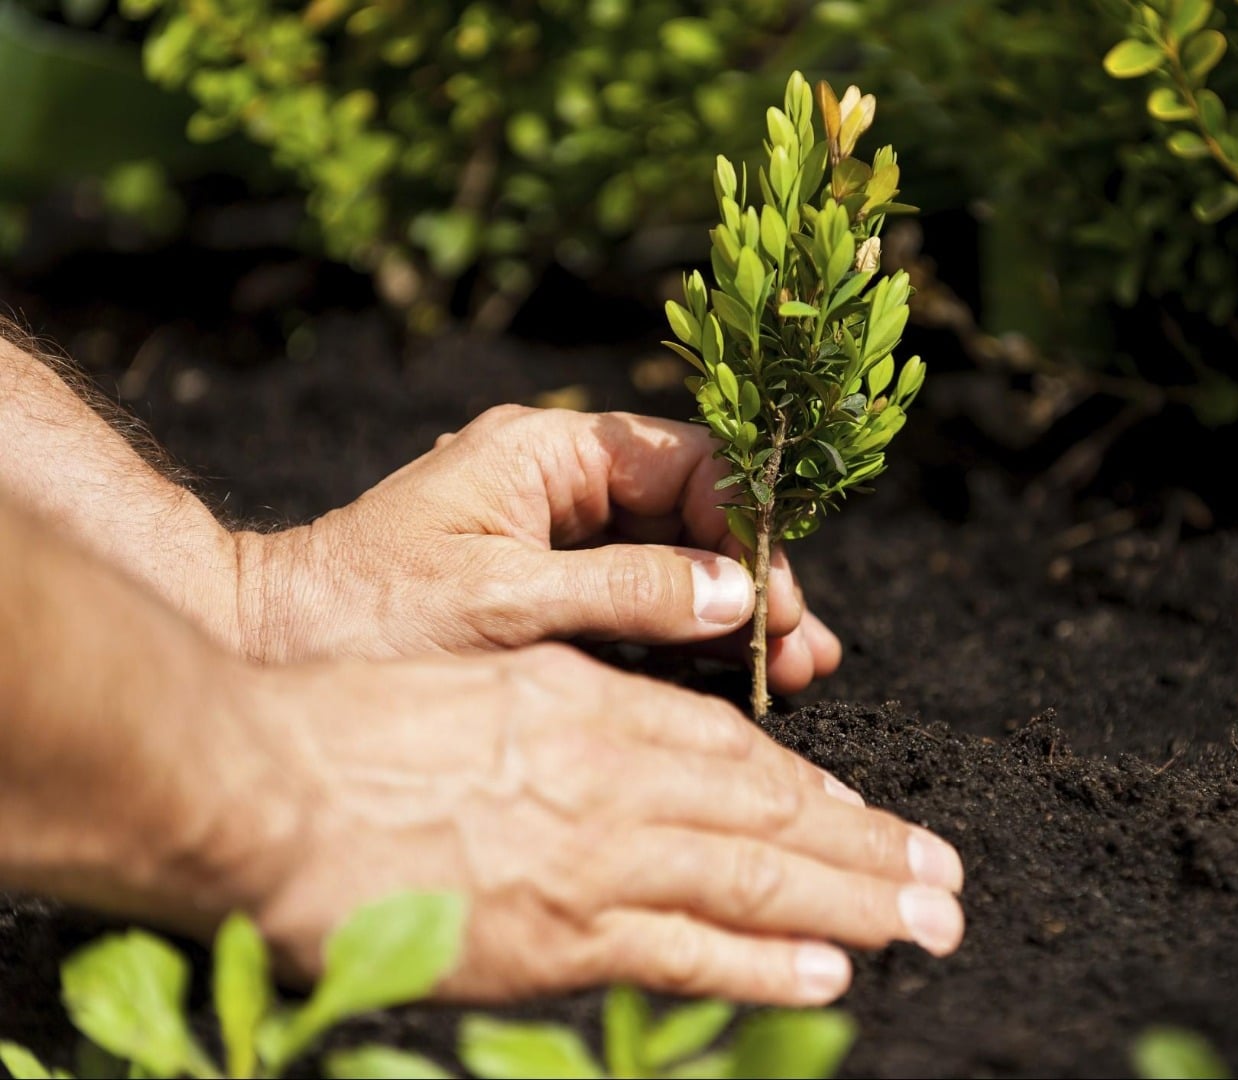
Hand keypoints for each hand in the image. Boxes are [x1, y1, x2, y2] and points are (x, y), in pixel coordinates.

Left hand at [236, 407, 838, 691]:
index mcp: (548, 450)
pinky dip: (689, 638)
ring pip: (676, 561)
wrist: (268, 647)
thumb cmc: (366, 614)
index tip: (775, 597)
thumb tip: (739, 593)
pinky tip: (738, 674)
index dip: (746, 524)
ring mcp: (557, 538)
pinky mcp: (550, 591)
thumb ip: (627, 592)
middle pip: (694, 514)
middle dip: (752, 579)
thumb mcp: (503, 602)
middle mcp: (561, 483)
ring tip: (795, 671)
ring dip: (734, 613)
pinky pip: (641, 603)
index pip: (686, 462)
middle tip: (802, 649)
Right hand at [237, 644, 963, 1003]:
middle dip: (868, 850)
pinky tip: (827, 972)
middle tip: (945, 879)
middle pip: (771, 814)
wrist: (261, 787)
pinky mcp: (557, 939)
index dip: (809, 789)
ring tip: (925, 924)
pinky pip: (686, 951)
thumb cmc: (353, 723)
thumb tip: (633, 751)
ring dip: (851, 904)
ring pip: (754, 879)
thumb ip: (569, 714)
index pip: (732, 751)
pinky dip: (762, 963)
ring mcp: (593, 858)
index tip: (864, 815)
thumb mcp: (482, 677)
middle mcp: (614, 776)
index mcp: (593, 703)